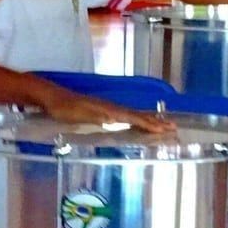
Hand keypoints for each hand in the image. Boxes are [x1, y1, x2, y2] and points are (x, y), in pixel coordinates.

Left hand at [37, 85, 175, 133]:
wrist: (53, 98)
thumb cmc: (64, 109)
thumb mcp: (79, 115)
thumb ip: (96, 116)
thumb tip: (115, 117)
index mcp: (109, 110)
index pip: (133, 118)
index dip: (149, 124)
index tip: (164, 129)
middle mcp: (112, 108)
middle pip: (138, 115)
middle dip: (156, 122)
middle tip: (173, 127)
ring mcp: (108, 108)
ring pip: (134, 114)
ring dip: (149, 120)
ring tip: (163, 124)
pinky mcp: (104, 110)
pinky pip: (126, 115)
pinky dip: (138, 119)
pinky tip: (139, 122)